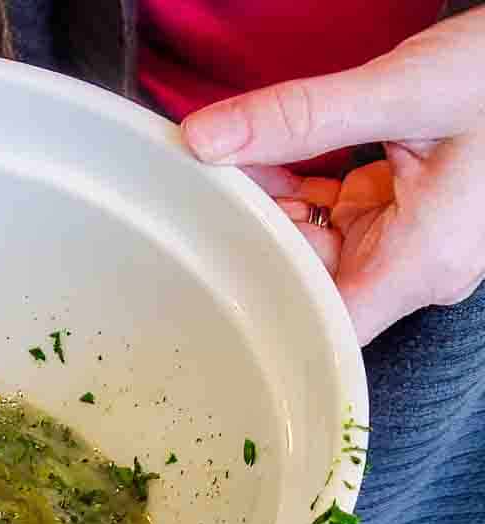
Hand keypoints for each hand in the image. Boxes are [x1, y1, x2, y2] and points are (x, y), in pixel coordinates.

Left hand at [180, 9, 484, 344]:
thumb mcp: (405, 92)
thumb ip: (305, 117)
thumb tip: (209, 139)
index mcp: (423, 264)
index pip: (324, 326)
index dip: (265, 308)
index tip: (211, 272)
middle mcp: (416, 266)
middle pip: (310, 283)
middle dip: (255, 241)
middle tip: (206, 198)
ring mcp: (409, 241)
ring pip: (315, 247)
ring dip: (269, 211)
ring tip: (222, 173)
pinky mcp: (402, 212)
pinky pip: (334, 218)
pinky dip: (296, 192)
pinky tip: (259, 163)